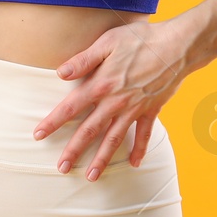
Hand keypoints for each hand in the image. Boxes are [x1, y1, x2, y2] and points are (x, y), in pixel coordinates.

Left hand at [33, 19, 195, 180]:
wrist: (178, 45)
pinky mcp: (151, 109)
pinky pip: (144, 134)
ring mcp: (134, 108)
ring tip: (91, 177)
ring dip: (102, 159)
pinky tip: (133, 164)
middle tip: (61, 169)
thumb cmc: (141, 39)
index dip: (53, 122)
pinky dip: (140, 150)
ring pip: (114, 139)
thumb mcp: (107, 42)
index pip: (70, 107)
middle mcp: (115, 102)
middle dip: (74, 151)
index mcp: (101, 84)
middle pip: (90, 130)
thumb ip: (83, 60)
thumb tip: (60, 73)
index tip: (38, 135)